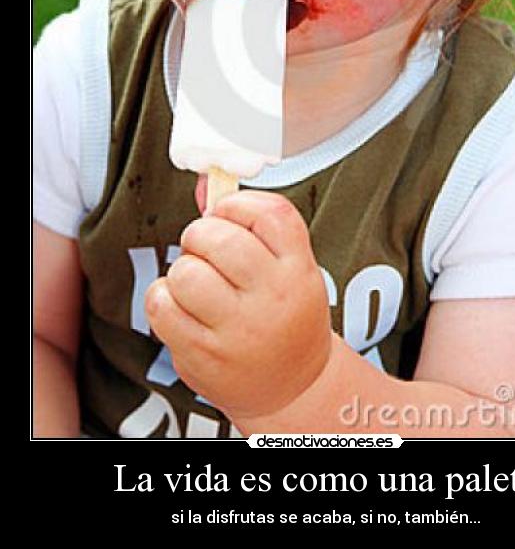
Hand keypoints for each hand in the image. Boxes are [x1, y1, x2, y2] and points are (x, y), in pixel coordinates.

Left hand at [145, 189, 332, 418]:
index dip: (238, 204)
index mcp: (298, 269)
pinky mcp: (203, 355)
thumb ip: (249, 222)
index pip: (269, 213)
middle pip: (217, 237)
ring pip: (185, 272)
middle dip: (201, 234)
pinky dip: (163, 298)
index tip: (228, 213)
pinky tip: (182, 306)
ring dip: (183, 270)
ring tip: (198, 284)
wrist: (292, 386)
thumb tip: (204, 182)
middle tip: (207, 250)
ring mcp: (237, 330)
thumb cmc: (284, 312)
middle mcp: (272, 298)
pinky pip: (162, 305)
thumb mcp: (287, 265)